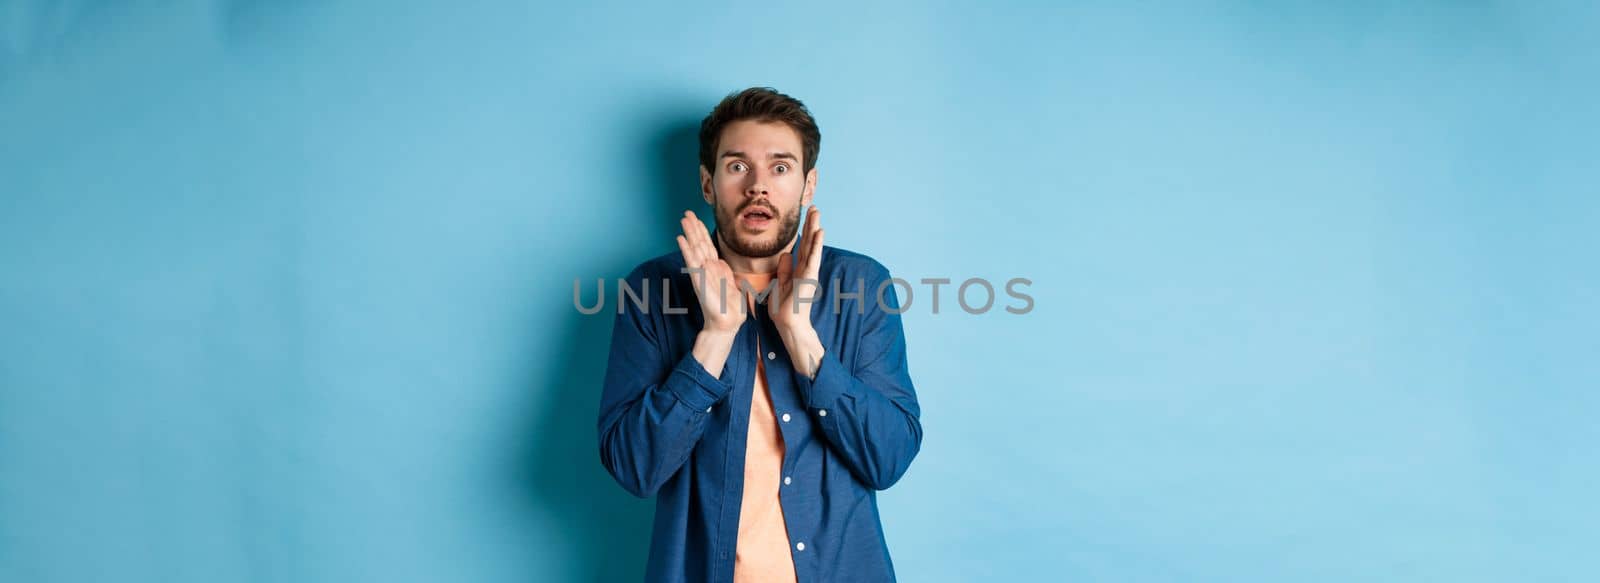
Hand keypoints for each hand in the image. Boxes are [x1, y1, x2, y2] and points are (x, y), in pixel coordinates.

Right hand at [677, 210, 745, 333]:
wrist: (727, 325)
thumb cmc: (730, 309)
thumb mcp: (732, 287)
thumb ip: (725, 273)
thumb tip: (720, 261)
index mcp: (715, 270)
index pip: (708, 246)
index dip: (702, 231)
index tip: (696, 218)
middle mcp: (706, 269)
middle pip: (700, 244)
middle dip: (693, 227)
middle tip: (686, 212)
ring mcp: (702, 274)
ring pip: (695, 249)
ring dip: (689, 233)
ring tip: (683, 219)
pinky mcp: (699, 281)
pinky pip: (692, 262)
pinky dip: (686, 250)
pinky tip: (680, 239)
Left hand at [771, 206, 822, 333]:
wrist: (787, 323)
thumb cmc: (783, 308)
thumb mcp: (779, 284)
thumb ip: (784, 270)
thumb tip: (786, 254)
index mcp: (798, 270)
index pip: (802, 247)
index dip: (804, 232)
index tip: (806, 217)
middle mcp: (806, 269)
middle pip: (809, 242)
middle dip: (811, 225)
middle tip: (814, 208)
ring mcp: (809, 272)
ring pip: (812, 246)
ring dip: (815, 228)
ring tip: (817, 213)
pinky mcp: (809, 277)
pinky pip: (813, 257)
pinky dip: (816, 244)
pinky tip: (819, 232)